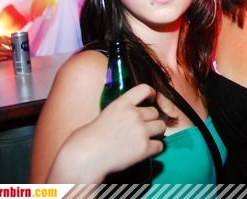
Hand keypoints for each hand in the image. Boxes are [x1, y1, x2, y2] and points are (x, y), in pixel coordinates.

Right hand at [46, 84, 165, 182]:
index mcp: (122, 104)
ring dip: (156, 133)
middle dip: (150, 120)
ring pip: (161, 127)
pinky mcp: (145, 148)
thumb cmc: (89, 138)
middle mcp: (134, 115)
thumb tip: (138, 113)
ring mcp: (141, 131)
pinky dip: (154, 148)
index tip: (151, 100)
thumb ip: (123, 110)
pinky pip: (160, 145)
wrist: (85, 157)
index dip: (151, 94)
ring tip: (144, 139)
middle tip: (141, 129)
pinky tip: (144, 151)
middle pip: (155, 112)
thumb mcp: (106, 114)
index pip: (145, 89)